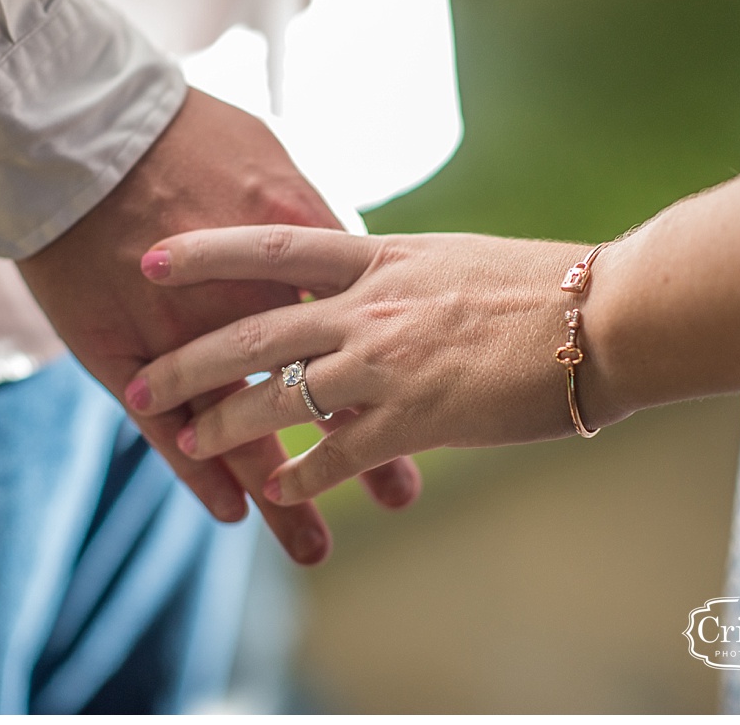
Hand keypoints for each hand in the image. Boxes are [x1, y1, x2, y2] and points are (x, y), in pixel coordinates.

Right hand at [17, 91, 420, 563]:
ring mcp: (184, 336)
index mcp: (289, 247)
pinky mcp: (124, 357)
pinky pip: (168, 431)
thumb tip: (352, 244)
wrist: (72, 128)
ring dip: (280, 491)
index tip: (436, 406)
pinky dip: (200, 474)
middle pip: (314, 391)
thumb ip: (308, 212)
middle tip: (402, 495)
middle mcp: (245, 301)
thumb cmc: (174, 129)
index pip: (357, 326)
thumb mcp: (263, 154)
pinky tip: (231, 513)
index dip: (397, 374)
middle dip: (360, 448)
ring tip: (314, 545)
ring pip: (243, 430)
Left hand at [125, 225, 619, 504]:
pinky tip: (277, 490)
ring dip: (226, 427)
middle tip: (139, 383)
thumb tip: (350, 277)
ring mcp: (386, 364)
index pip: (269, 249)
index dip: (204, 253)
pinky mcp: (415, 420)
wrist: (601, 317)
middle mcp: (368, 307)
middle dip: (187, 363)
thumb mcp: (446, 255)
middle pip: (252, 334)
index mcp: (377, 257)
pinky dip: (303, 476)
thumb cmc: (536, 282)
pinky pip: (339, 455)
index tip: (153, 258)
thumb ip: (388, 269)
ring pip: (280, 399)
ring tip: (186, 443)